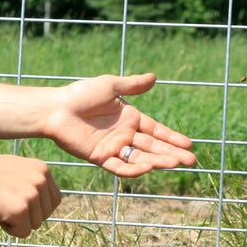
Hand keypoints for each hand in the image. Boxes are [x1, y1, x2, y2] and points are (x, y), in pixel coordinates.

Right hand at [0, 152, 60, 237]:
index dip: (38, 208)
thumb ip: (34, 183)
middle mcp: (42, 181)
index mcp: (43, 170)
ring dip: (17, 222)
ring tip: (0, 205)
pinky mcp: (20, 210)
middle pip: (45, 215)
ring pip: (35, 225)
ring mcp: (32, 195)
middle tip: (5, 203)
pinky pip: (23, 232)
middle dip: (27, 216)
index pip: (55, 201)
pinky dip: (9, 229)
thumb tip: (44, 204)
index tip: (21, 204)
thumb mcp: (18, 170)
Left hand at [43, 73, 196, 176]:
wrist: (56, 108)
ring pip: (140, 158)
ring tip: (175, 163)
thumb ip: (132, 85)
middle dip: (171, 153)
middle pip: (152, 147)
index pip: (156, 131)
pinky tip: (148, 167)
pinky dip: (134, 169)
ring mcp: (113, 148)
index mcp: (129, 118)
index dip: (171, 138)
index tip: (188, 144)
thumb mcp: (110, 85)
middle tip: (191, 161)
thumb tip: (154, 77)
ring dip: (158, 161)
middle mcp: (124, 135)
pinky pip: (120, 167)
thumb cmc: (80, 93)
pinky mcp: (100, 158)